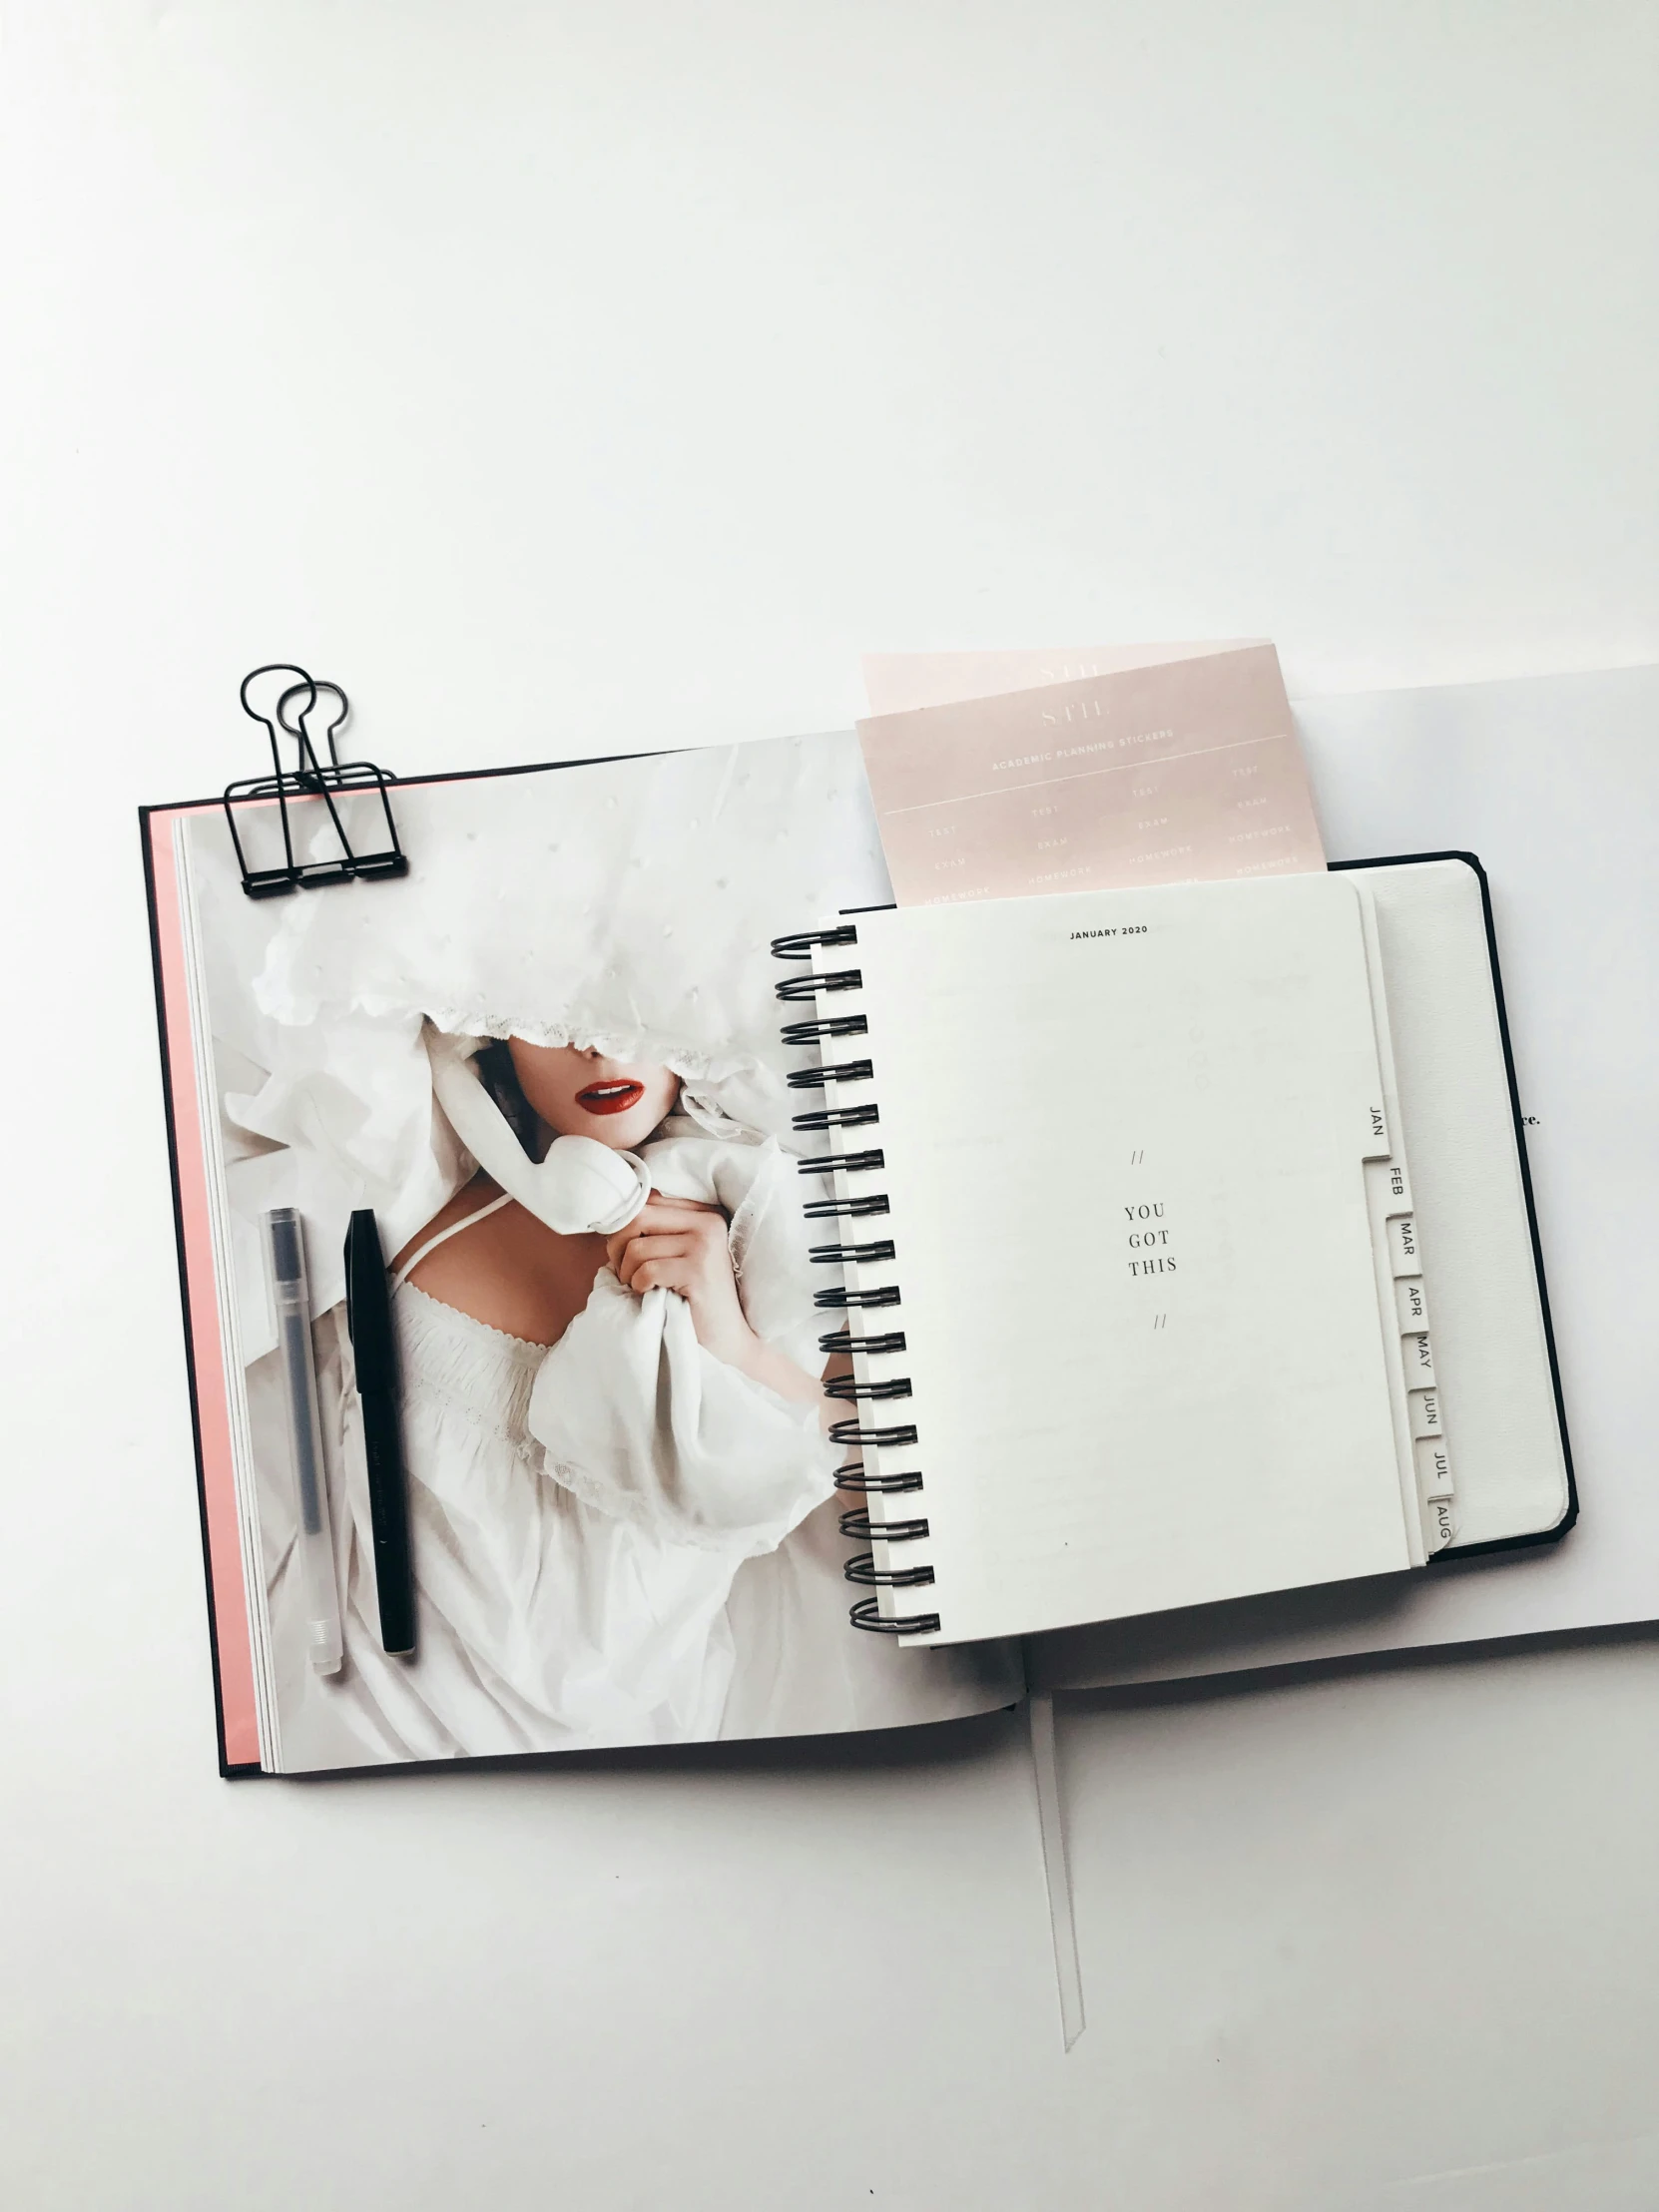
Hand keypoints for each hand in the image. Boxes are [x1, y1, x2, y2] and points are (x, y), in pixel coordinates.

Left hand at [605, 1194, 755, 1368]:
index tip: (624, 1253)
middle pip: (638, 1217)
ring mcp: (705, 1245)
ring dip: (627, 1272)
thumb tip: (613, 1218)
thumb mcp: (680, 1255)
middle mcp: (708, 1222)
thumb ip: (658, 1231)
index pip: (648, 1201)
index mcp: (704, 1213)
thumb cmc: (695, 1298)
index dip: (624, 1227)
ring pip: (637, 1247)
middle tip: (623, 1272)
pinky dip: (639, 1286)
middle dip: (618, 1247)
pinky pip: (647, 1270)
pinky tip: (650, 1294)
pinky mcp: (698, 1270)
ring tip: (639, 1286)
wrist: (728, 1338)